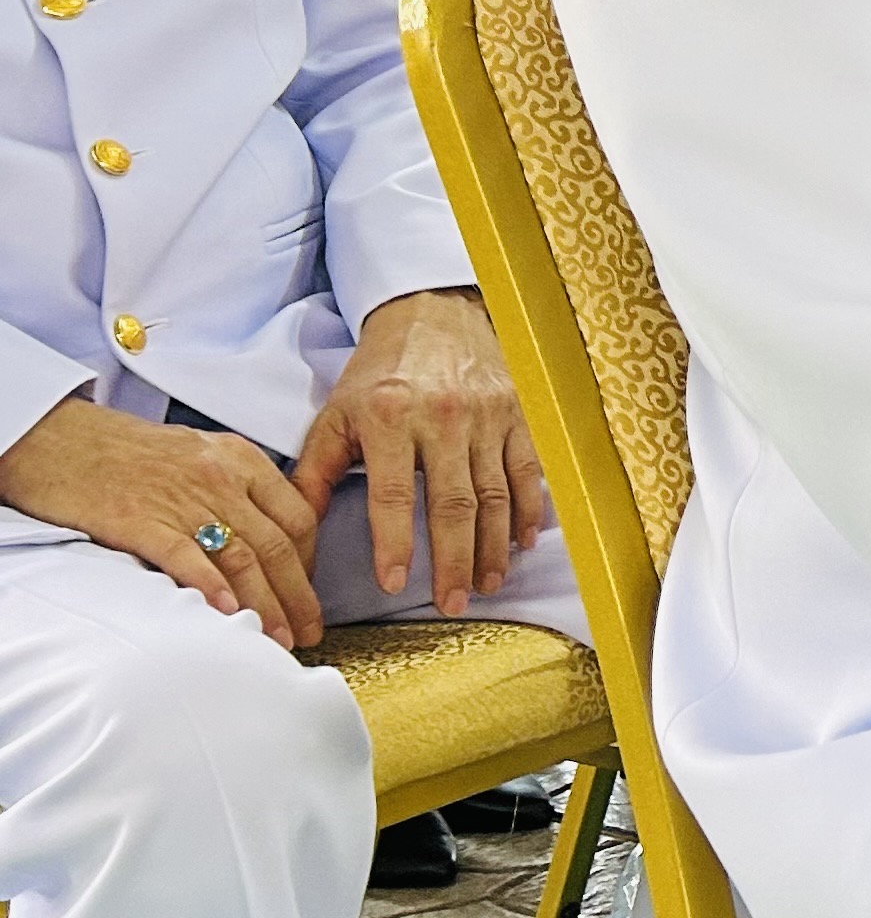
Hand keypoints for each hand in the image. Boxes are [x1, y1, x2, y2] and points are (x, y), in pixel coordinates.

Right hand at [0, 398, 321, 645]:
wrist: (64, 441)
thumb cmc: (131, 451)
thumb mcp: (202, 452)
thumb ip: (239, 487)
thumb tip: (268, 538)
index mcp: (241, 459)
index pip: (297, 516)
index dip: (309, 563)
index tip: (307, 595)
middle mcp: (220, 478)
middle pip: (275, 545)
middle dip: (296, 596)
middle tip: (306, 632)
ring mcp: (181, 499)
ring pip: (240, 558)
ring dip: (263, 604)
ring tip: (275, 639)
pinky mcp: (140, 520)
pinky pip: (185, 556)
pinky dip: (210, 585)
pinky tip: (226, 612)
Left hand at [292, 289, 547, 613]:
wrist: (433, 313)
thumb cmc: (378, 371)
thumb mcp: (335, 415)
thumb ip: (314, 474)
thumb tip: (294, 534)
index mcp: (391, 418)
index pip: (394, 494)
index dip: (395, 543)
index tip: (394, 585)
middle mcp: (444, 417)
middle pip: (454, 504)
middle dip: (453, 561)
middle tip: (451, 604)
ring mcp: (488, 416)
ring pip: (496, 494)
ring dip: (492, 546)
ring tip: (484, 585)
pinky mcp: (518, 414)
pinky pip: (527, 471)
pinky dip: (528, 511)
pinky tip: (521, 543)